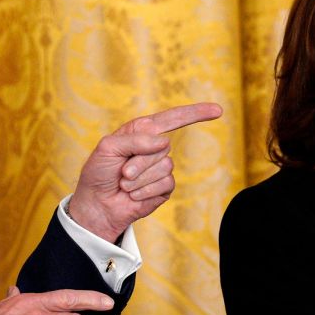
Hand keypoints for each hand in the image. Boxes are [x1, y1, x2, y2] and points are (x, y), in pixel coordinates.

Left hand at [67, 102, 222, 239]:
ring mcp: (161, 169)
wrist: (96, 205)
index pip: (173, 118)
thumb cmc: (98, 173)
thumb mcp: (108, 147)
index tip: (217, 110)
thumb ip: (135, 139)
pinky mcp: (164, 189)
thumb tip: (164, 141)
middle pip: (163, 147)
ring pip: (164, 167)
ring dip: (139, 179)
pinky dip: (145, 191)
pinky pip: (165, 184)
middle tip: (122, 172)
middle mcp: (154, 148)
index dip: (195, 113)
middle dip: (139, 162)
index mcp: (142, 131)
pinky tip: (133, 195)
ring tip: (125, 184)